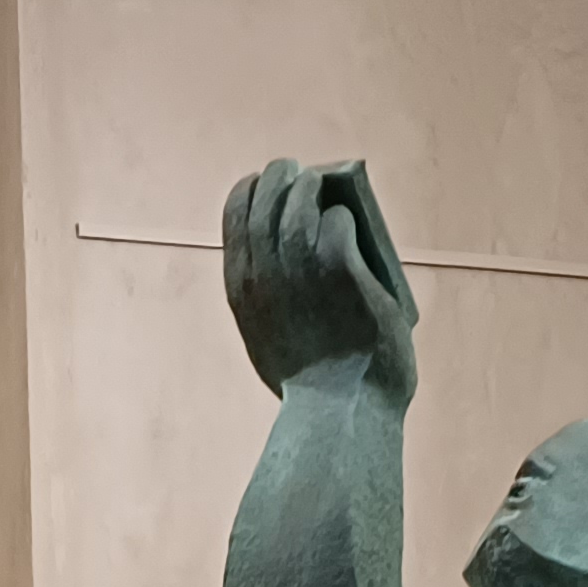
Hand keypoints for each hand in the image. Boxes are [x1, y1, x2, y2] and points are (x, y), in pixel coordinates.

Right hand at [222, 157, 418, 401]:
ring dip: (314, 187)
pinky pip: (339, 221)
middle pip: (266, 196)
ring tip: (327, 186)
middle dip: (282, 176)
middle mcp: (265, 272)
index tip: (265, 186)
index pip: (236, 213)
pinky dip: (344, 218)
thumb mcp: (266, 340)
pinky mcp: (341, 268)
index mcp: (242, 289)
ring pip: (301, 200)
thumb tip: (287, 269)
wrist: (341, 413)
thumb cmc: (312, 389)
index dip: (252, 191)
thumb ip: (267, 302)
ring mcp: (302, 267)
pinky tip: (351, 226)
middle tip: (298, 172)